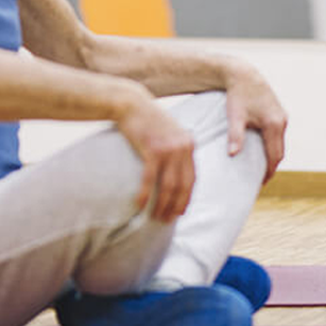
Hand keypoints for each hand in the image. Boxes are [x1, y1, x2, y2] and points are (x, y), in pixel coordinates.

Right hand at [114, 97, 195, 221]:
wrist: (132, 104)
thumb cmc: (148, 121)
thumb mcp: (170, 132)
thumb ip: (177, 149)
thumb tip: (176, 173)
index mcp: (189, 143)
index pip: (192, 178)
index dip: (187, 197)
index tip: (180, 212)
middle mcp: (182, 147)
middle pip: (182, 185)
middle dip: (175, 206)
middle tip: (166, 221)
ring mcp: (168, 148)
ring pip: (168, 185)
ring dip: (161, 205)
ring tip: (154, 217)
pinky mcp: (151, 149)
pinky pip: (150, 178)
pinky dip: (146, 194)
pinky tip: (140, 205)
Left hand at [224, 64, 287, 182]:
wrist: (243, 74)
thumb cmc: (237, 95)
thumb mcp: (235, 116)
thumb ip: (235, 136)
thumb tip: (232, 155)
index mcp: (273, 124)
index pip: (275, 156)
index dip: (268, 172)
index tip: (260, 184)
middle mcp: (281, 121)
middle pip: (279, 152)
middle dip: (271, 166)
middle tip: (259, 180)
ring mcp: (282, 116)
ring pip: (279, 143)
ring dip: (272, 155)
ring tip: (259, 167)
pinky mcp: (279, 112)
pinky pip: (278, 134)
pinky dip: (272, 144)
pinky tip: (261, 149)